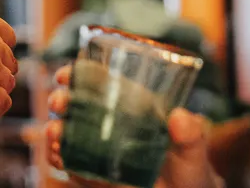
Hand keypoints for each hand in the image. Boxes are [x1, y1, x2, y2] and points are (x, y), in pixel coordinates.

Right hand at [43, 65, 220, 187]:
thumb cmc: (189, 169)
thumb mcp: (193, 151)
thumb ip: (191, 135)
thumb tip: (180, 117)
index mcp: (129, 107)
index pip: (97, 82)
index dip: (78, 74)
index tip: (66, 75)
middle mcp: (107, 124)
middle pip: (75, 105)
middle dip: (61, 100)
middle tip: (60, 103)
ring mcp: (97, 149)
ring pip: (65, 133)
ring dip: (55, 131)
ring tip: (56, 136)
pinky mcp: (92, 173)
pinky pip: (69, 163)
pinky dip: (58, 158)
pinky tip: (60, 158)